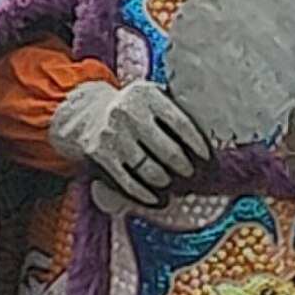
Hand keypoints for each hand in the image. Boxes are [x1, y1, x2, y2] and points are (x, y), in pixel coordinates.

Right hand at [48, 78, 210, 211]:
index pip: (180, 123)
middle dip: (184, 167)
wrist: (86, 112)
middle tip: (191, 173)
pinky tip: (156, 198)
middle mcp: (129, 113)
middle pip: (166, 150)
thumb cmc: (130, 107)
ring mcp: (114, 135)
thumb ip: (171, 107)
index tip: (206, 156)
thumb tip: (209, 132)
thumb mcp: (149, 96)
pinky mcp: (101, 155)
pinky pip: (128, 181)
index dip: (196, 143)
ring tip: (173, 184)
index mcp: (147, 96)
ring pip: (148, 169)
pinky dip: (145, 194)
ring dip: (165, 181)